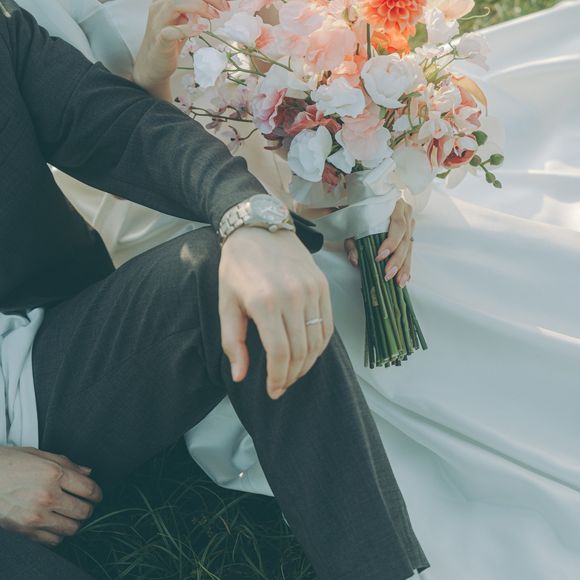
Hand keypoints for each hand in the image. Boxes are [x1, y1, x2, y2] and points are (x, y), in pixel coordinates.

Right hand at [0, 447, 101, 546]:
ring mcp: (36, 515)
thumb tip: (87, 472)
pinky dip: (58, 534)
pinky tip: (55, 524)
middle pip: (83, 511)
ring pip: (71, 528)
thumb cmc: (8, 463)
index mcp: (54, 474)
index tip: (96, 496)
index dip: (97, 494)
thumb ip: (68, 464)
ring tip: (70, 515)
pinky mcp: (25, 530)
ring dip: (75, 522)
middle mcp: (48, 495)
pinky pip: (53, 540)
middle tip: (84, 505)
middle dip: (88, 508)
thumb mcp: (40, 455)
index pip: (89, 489)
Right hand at [132, 0, 228, 99]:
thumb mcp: (183, 23)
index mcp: (165, 1)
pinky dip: (187, 28)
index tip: (225, 3)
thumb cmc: (169, 44)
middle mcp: (160, 7)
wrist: (153, 65)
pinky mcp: (160, 41)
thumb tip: (213, 7)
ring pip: (174, 4)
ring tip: (214, 16)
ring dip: (198, 7)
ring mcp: (158, 23)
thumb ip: (193, 13)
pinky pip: (170, 31)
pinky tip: (200, 29)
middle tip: (224, 8)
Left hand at [219, 228, 333, 399]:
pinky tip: (308, 354)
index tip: (273, 391)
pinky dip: (320, 345)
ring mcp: (312, 290)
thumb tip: (240, 376)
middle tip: (282, 386)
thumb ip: (233, 342)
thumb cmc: (237, 268)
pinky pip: (328, 325)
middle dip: (292, 375)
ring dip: (307, 364)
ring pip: (317, 341)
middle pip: (300, 350)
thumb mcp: (226, 304)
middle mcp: (293, 296)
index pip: (279, 353)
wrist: (259, 229)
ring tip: (294, 373)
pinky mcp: (323, 285)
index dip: (277, 378)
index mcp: (265, 302)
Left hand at [344, 198, 415, 287]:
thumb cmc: (362, 209)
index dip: (391, 242)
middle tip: (387, 274)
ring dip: (404, 266)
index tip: (379, 256)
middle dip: (397, 259)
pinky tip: (404, 279)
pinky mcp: (410, 232)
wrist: (370, 196)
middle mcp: (406, 213)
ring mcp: (410, 222)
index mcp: (395, 205)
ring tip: (398, 282)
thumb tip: (355, 261)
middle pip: (405, 239)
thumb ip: (352, 242)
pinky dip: (406, 265)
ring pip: (410, 247)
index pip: (398, 225)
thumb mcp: (353, 222)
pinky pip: (410, 250)